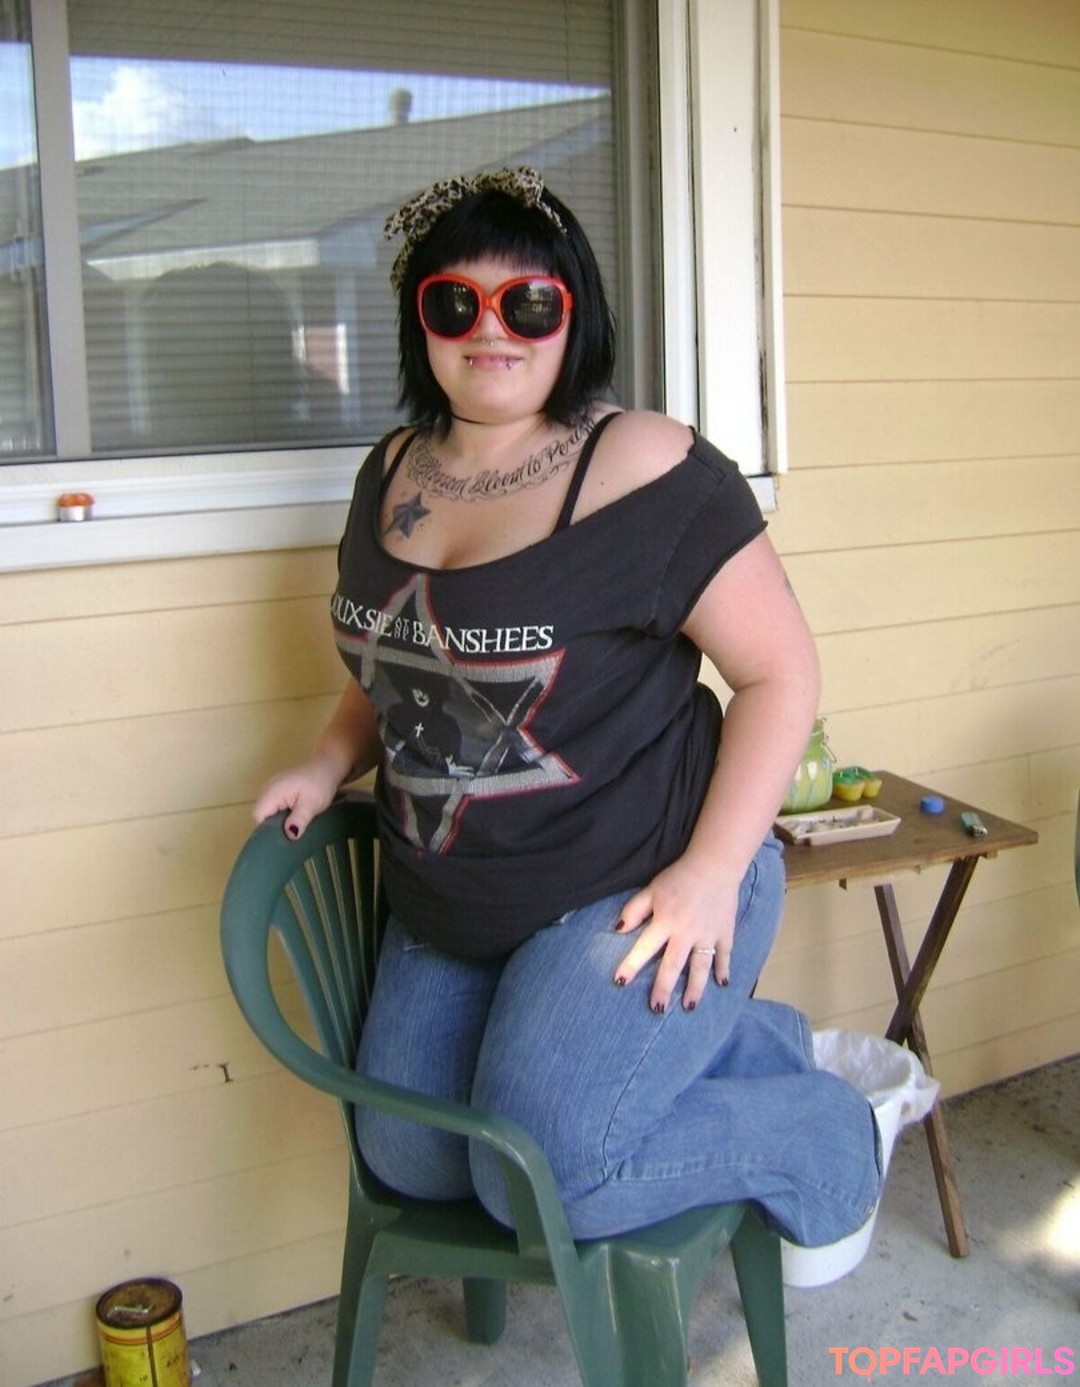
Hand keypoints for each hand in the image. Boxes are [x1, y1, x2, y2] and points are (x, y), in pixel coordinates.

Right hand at [252, 756, 341, 838]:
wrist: (327, 766)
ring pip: (267, 812)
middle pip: (261, 815)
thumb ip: (299, 819)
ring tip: (294, 826)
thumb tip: (290, 835)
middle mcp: (266, 790)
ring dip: (278, 821)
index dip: (268, 829)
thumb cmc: (320, 783)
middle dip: (273, 827)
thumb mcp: (312, 804)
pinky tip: (293, 818)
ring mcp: (270, 789)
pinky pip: (273, 807)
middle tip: (291, 833)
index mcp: (272, 792)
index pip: (258, 817)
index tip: (283, 837)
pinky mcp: (276, 791)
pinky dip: (281, 815)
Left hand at [613, 858, 740, 1012]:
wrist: (715, 864)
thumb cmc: (679, 877)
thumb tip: (617, 930)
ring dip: (694, 988)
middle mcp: (686, 932)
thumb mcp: (652, 889)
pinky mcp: (725, 933)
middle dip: (664, 988)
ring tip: (688, 1007)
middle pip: (673, 966)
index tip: (619, 982)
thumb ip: (634, 910)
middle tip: (656, 1009)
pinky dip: (723, 969)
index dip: (631, 965)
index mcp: (665, 921)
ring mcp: (708, 935)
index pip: (644, 948)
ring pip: (700, 968)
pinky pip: (724, 956)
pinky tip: (721, 984)